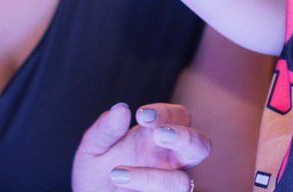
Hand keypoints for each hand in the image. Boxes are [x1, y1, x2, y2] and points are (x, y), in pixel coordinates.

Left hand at [72, 103, 210, 191]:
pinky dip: (143, 190)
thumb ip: (104, 130)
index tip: (140, 115)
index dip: (167, 113)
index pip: (180, 117)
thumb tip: (121, 109)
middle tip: (157, 134)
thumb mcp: (91, 149)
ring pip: (182, 183)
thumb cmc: (95, 175)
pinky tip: (119, 185)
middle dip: (185, 137)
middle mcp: (169, 162)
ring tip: (116, 173)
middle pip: (201, 146)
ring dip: (152, 178)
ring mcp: (166, 186)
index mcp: (156, 139)